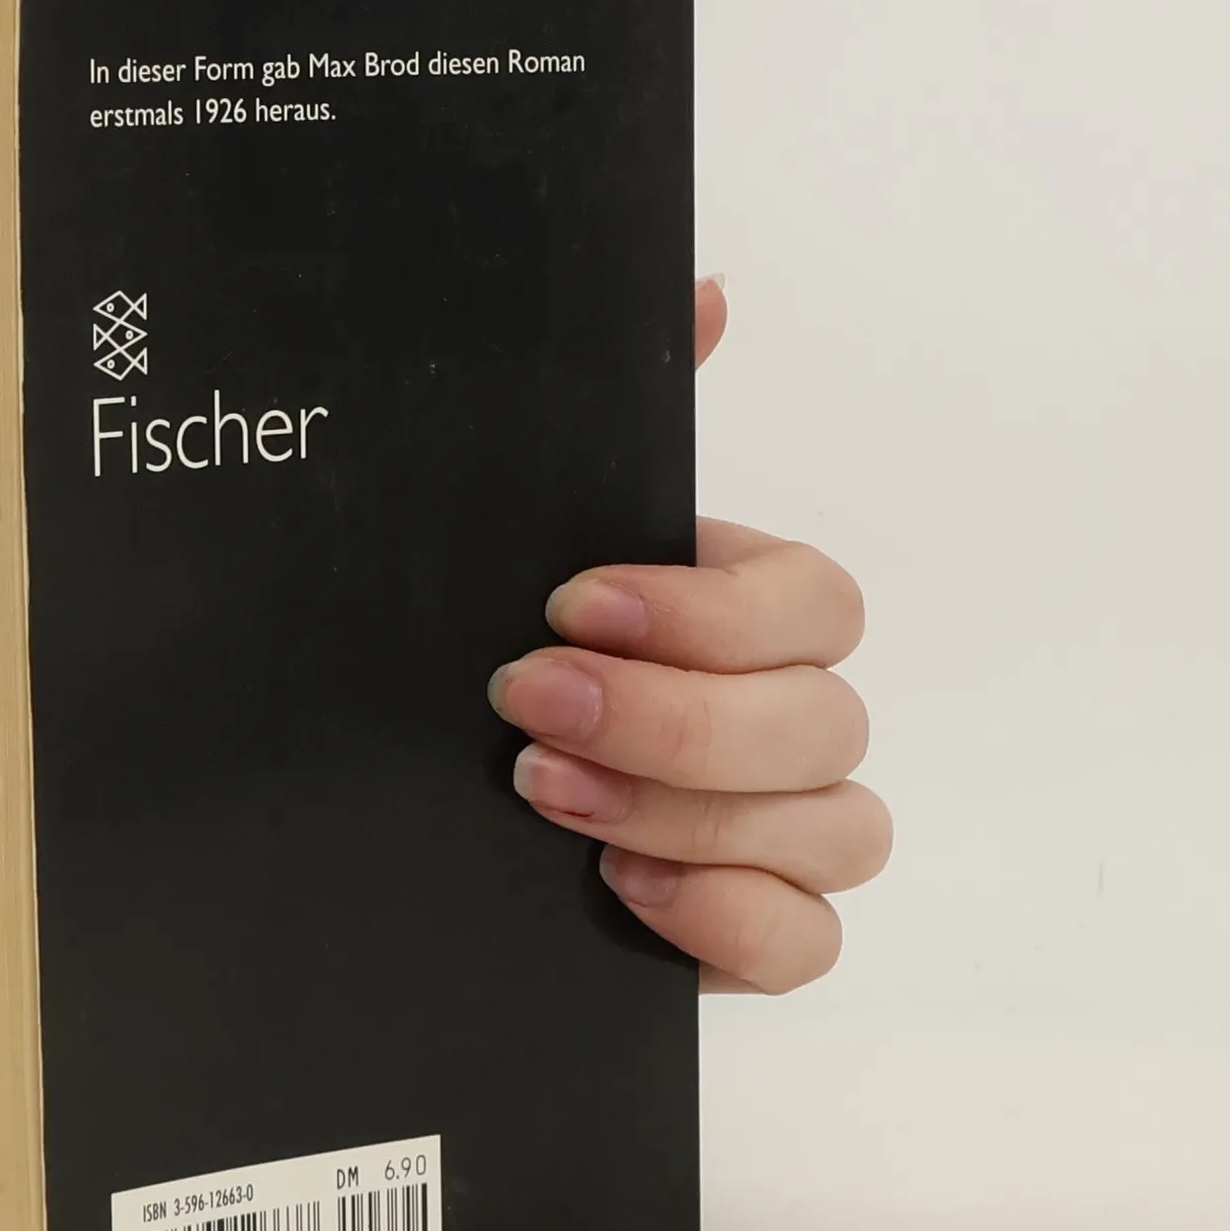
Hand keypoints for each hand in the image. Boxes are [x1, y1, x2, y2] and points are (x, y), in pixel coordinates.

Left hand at [487, 279, 889, 993]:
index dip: (711, 611)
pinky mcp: (750, 930)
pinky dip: (734, 924)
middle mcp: (786, 719)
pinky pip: (811, 942)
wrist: (392, 789)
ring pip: (836, 831)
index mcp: (746, 615)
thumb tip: (705, 288)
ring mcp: (781, 832)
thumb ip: (622, 412)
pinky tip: (623, 893)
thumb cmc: (484, 647)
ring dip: (690, 815)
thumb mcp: (519, 527)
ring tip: (547, 797)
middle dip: (677, 720)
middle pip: (825, 722)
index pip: (814, 603)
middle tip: (530, 704)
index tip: (572, 603)